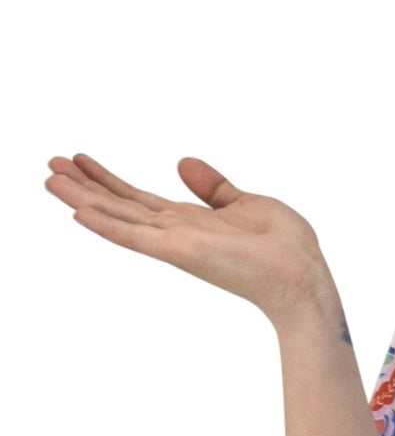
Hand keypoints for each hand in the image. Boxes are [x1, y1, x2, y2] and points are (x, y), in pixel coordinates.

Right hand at [44, 152, 336, 327]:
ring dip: (84, 200)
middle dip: (85, 185)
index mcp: (190, 222)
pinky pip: (138, 237)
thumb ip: (213, 187)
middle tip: (48, 165)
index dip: (108, 180)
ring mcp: (176, 243)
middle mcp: (176, 233)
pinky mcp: (182, 251)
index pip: (139, 199)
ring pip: (120, 217)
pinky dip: (109, 226)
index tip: (80, 159)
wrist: (304, 276)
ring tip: (49, 180)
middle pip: (120, 205)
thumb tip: (182, 162)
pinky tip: (79, 212)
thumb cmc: (285, 248)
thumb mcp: (248, 203)